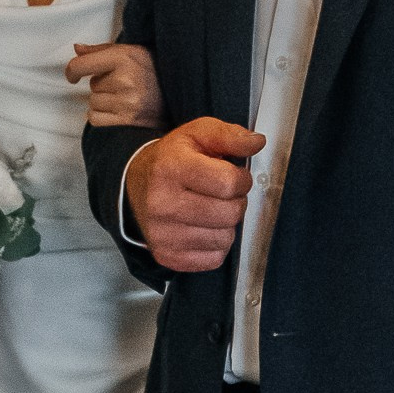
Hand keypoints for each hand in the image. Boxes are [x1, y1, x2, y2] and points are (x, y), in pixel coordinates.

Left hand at [68, 39, 162, 128]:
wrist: (182, 95)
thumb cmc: (155, 72)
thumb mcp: (132, 52)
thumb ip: (101, 50)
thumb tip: (77, 49)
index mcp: (124, 57)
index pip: (80, 65)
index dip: (72, 70)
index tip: (73, 75)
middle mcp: (124, 79)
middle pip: (91, 85)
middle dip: (102, 85)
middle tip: (123, 84)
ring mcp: (126, 101)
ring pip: (93, 102)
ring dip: (103, 102)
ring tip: (124, 98)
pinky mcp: (127, 120)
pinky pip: (95, 118)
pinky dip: (101, 116)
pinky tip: (117, 111)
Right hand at [124, 117, 262, 273]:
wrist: (137, 186)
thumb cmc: (171, 160)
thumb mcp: (197, 134)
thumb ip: (229, 135)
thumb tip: (256, 142)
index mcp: (170, 168)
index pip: (228, 183)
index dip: (241, 178)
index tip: (233, 175)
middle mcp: (162, 204)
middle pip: (230, 213)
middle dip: (236, 202)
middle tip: (222, 193)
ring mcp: (163, 234)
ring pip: (225, 238)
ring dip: (226, 224)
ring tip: (211, 209)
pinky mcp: (167, 256)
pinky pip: (214, 258)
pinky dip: (216, 244)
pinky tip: (203, 227)